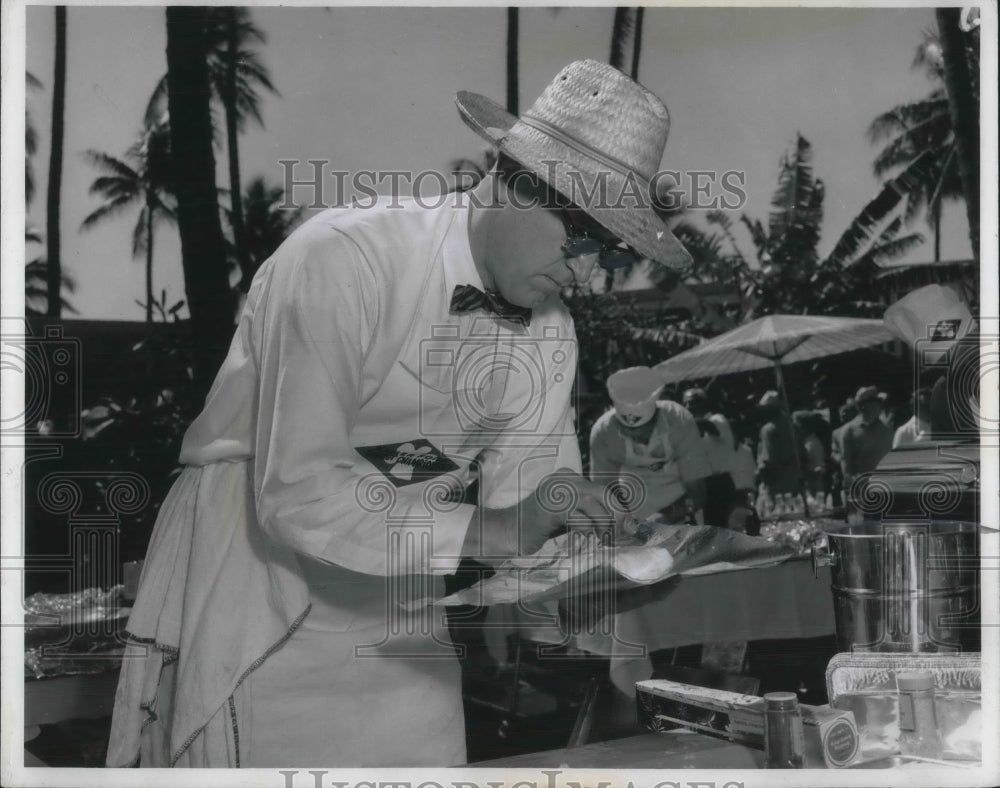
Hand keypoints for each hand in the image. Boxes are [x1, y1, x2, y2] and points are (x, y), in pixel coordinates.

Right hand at [476, 469, 628, 558]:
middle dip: (618, 516)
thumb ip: (592, 516)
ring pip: (594, 504)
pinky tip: (583, 538)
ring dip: (604, 525)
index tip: (629, 528)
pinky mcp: (550, 506)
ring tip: (604, 540)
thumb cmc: (539, 528)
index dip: (620, 509)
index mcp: (569, 478)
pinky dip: (586, 529)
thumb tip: (625, 525)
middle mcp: (564, 479)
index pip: (604, 491)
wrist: (507, 531)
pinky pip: (578, 516)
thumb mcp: (570, 518)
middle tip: (622, 535)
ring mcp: (556, 490)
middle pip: (604, 493)